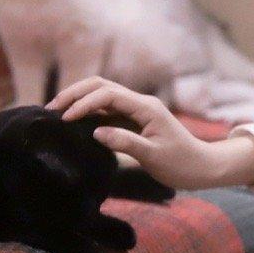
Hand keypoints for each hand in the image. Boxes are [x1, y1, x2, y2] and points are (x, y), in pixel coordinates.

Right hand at [49, 77, 252, 190]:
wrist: (202, 167)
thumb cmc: (181, 164)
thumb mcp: (153, 157)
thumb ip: (125, 143)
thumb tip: (96, 132)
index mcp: (146, 108)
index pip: (108, 94)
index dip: (84, 103)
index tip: (65, 119)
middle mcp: (141, 103)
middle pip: (101, 85)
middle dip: (75, 93)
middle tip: (51, 109)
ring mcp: (137, 109)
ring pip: (103, 94)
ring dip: (79, 99)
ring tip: (57, 113)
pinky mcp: (135, 119)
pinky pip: (107, 108)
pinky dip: (89, 110)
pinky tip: (74, 121)